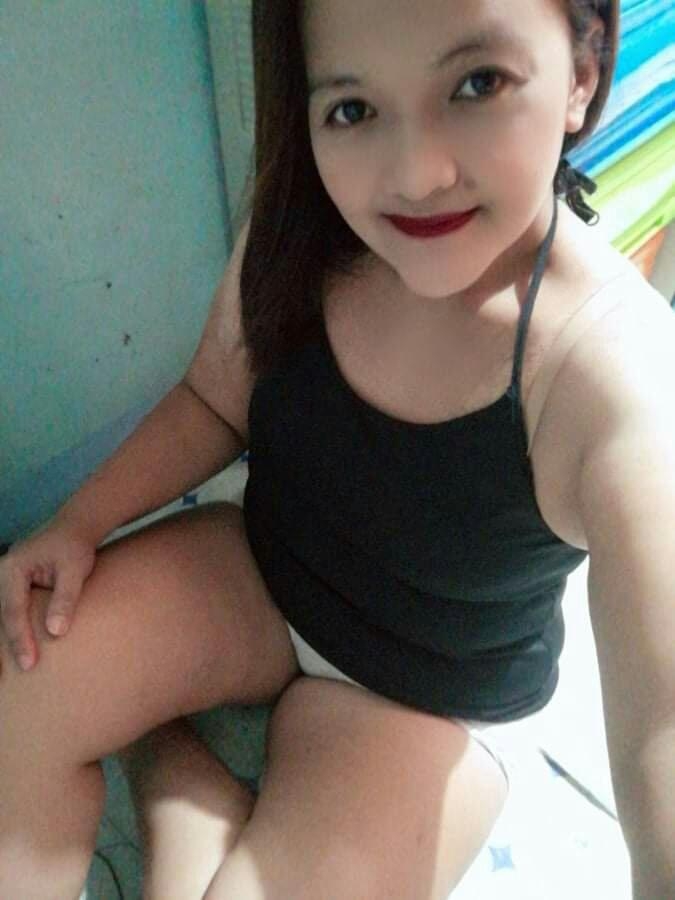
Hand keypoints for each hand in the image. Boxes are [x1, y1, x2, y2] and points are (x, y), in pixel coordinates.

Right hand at [0, 516, 96, 672]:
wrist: (77, 527)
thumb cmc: (76, 547)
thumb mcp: (74, 571)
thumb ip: (65, 599)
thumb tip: (55, 632)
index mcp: (13, 569)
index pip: (13, 611)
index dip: (20, 639)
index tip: (29, 663)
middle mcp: (3, 574)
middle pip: (0, 617)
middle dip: (3, 648)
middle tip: (8, 678)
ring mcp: (5, 580)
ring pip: (1, 616)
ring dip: (4, 642)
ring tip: (8, 671)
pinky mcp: (14, 586)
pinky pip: (9, 612)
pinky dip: (11, 630)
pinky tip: (15, 651)